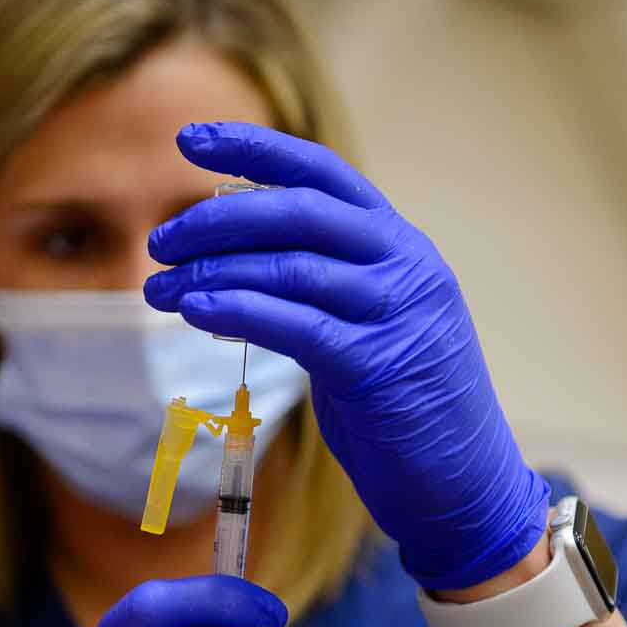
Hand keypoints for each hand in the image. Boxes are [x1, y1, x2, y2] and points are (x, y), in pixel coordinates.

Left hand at [144, 122, 548, 589]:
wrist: (466, 487)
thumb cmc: (406, 408)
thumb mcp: (371, 326)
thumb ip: (322, 287)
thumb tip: (231, 266)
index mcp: (401, 246)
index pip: (322, 174)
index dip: (253, 148)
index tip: (189, 140)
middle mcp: (405, 265)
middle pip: (297, 211)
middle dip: (216, 218)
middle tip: (159, 242)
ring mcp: (396, 313)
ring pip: (290, 266)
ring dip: (211, 271)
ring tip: (160, 287)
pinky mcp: (378, 366)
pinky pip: (295, 324)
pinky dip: (238, 310)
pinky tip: (197, 309)